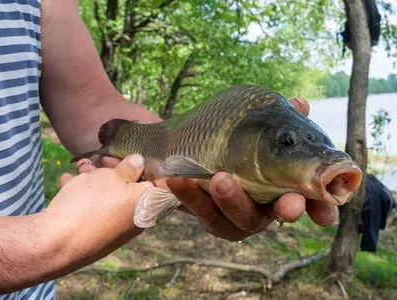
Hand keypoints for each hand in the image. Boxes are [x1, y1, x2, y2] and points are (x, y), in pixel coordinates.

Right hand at [44, 155, 151, 267]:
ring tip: (80, 168)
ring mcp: (115, 231)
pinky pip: (94, 212)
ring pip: (108, 198)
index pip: (154, 181)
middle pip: (128, 188)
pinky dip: (82, 196)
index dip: (140, 165)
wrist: (56, 243)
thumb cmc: (90, 203)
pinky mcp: (95, 238)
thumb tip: (139, 162)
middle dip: (112, 171)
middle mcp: (136, 220)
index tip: (125, 156)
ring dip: (94, 179)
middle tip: (99, 160)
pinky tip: (67, 181)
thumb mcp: (111, 176)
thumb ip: (128, 168)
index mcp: (147, 205)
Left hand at [98, 97, 337, 241]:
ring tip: (221, 179)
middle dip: (285, 209)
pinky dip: (189, 195)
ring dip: (233, 200)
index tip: (327, 215)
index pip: (309, 202)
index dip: (321, 209)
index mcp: (282, 186)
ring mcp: (235, 215)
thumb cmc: (234, 139)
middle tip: (290, 204)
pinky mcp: (208, 216)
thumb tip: (301, 103)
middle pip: (277, 214)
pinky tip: (175, 176)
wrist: (191, 148)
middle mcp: (263, 205)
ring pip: (238, 219)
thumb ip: (281, 120)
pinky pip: (200, 211)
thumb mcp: (259, 126)